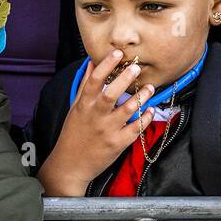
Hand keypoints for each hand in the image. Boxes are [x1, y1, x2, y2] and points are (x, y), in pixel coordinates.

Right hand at [38, 50, 157, 196]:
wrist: (70, 167)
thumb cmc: (72, 135)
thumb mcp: (75, 109)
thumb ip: (85, 86)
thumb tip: (91, 64)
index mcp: (84, 106)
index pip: (94, 81)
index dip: (106, 65)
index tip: (117, 53)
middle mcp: (95, 117)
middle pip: (110, 94)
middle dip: (124, 79)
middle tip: (136, 67)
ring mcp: (107, 131)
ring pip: (127, 110)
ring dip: (140, 97)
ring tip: (150, 87)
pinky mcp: (117, 144)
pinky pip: (135, 129)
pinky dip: (144, 118)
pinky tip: (150, 110)